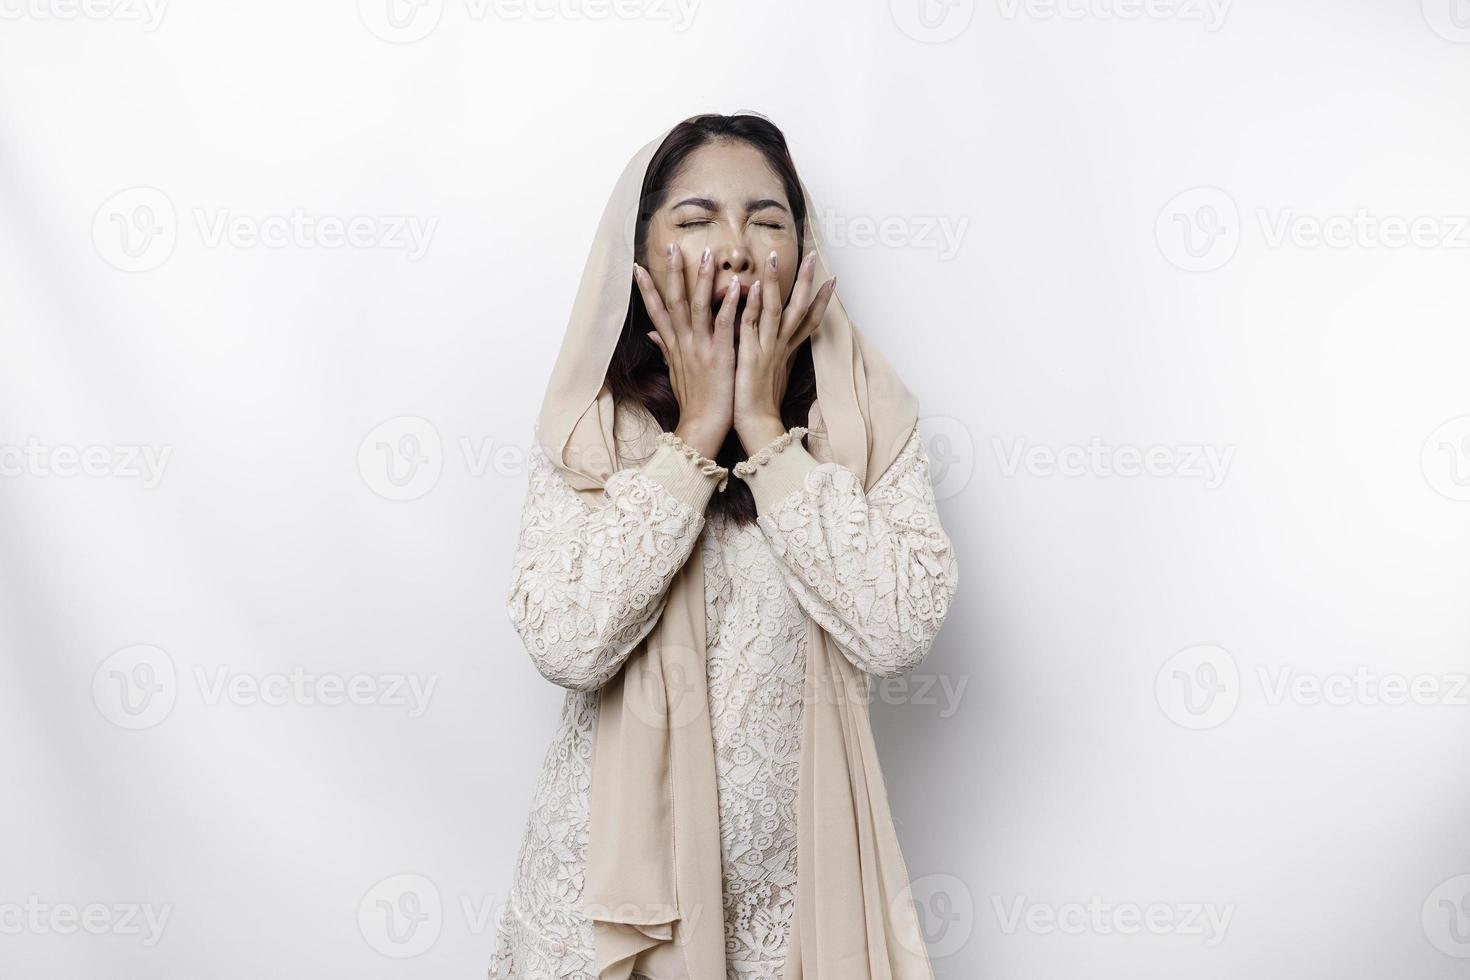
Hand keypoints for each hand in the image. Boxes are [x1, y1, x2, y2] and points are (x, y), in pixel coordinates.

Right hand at [633, 243, 739, 459]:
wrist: (702, 427)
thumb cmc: (693, 402)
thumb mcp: (675, 373)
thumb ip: (665, 348)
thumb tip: (651, 333)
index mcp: (673, 346)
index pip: (656, 311)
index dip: (646, 288)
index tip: (637, 266)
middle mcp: (684, 343)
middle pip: (674, 301)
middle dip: (672, 273)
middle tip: (671, 246)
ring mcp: (701, 348)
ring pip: (697, 307)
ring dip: (701, 280)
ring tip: (706, 255)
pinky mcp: (720, 356)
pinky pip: (724, 325)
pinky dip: (729, 305)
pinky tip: (735, 287)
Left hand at [733, 249, 835, 452]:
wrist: (757, 428)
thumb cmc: (760, 406)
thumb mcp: (769, 376)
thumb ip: (771, 356)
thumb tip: (771, 346)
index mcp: (786, 351)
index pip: (808, 320)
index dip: (821, 300)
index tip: (831, 280)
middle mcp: (781, 347)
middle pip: (799, 308)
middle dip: (807, 281)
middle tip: (815, 256)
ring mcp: (768, 350)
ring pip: (774, 309)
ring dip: (775, 282)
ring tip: (775, 257)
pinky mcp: (751, 356)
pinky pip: (751, 324)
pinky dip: (751, 305)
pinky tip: (750, 285)